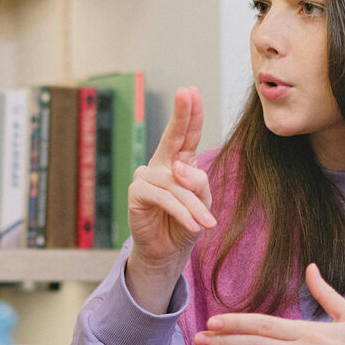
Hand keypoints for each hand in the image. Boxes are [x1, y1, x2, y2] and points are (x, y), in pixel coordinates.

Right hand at [125, 86, 214, 311]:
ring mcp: (146, 177)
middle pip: (172, 136)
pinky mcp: (137, 194)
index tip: (191, 91)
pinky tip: (193, 225)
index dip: (190, 113)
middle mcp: (161, 165)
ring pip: (176, 183)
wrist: (167, 253)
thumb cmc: (185, 224)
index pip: (186, 134)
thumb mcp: (202, 203)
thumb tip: (179, 167)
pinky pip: (164, 197)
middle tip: (186, 93)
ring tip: (207, 224)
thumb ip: (198, 183)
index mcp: (178, 162)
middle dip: (181, 114)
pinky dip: (181, 211)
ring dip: (194, 206)